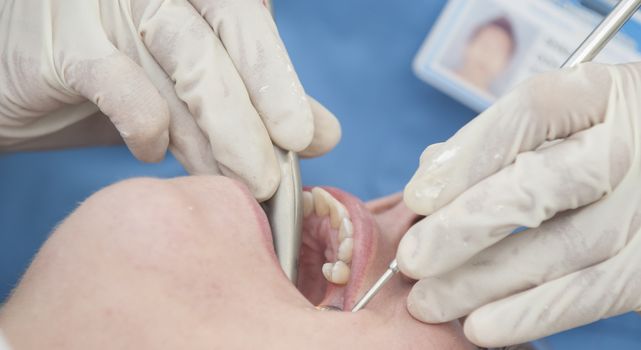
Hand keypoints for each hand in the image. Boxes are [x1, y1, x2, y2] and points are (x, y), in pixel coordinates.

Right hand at [0, 0, 339, 199]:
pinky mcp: (61, 39)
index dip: (277, 80)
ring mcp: (104, 3)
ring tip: (242, 183)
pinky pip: (117, 81)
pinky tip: (152, 153)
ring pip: (182, 64)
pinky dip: (143, 124)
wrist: (22, 75)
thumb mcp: (192, 88)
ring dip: (216, 134)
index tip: (305, 136)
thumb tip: (325, 134)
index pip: (247, 25)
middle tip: (275, 177)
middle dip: (253, 117)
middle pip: (219, 47)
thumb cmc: (115, 78)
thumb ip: (257, 101)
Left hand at [396, 62, 640, 346]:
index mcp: (601, 94)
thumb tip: (431, 171)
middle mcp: (630, 146)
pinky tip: (478, 326)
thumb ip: (499, 139)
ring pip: (558, 249)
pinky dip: (529, 314)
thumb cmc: (598, 143)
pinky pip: (589, 295)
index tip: (416, 197)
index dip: (467, 156)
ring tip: (428, 301)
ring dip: (481, 282)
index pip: (530, 113)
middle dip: (463, 228)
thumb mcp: (562, 120)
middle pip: (538, 186)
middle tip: (412, 259)